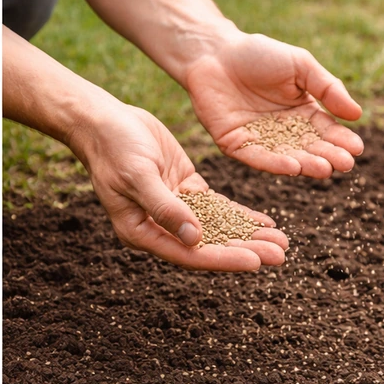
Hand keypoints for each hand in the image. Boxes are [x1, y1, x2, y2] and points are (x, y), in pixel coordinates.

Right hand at [69, 104, 287, 271]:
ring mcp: (174, 208)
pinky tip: (264, 221)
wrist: (103, 121)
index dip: (223, 258)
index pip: (189, 254)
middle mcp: (159, 226)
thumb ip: (165, 207)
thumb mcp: (138, 176)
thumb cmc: (113, 149)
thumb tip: (194, 238)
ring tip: (281, 242)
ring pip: (216, 228)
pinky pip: (216, 207)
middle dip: (245, 250)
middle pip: (208, 245)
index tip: (256, 262)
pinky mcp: (184, 188)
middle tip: (280, 255)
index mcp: (141, 232)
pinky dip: (239, 214)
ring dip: (247, 235)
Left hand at [185, 32, 363, 178]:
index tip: (357, 149)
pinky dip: (274, 163)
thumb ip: (327, 89)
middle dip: (327, 157)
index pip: (325, 131)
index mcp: (300, 112)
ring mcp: (258, 139)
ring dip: (305, 165)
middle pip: (308, 148)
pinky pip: (256, 157)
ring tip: (324, 169)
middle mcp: (281, 131)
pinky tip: (293, 166)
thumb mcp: (301, 66)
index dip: (340, 140)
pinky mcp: (234, 144)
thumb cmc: (259, 54)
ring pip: (285, 157)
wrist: (215, 53)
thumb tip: (357, 115)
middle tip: (345, 165)